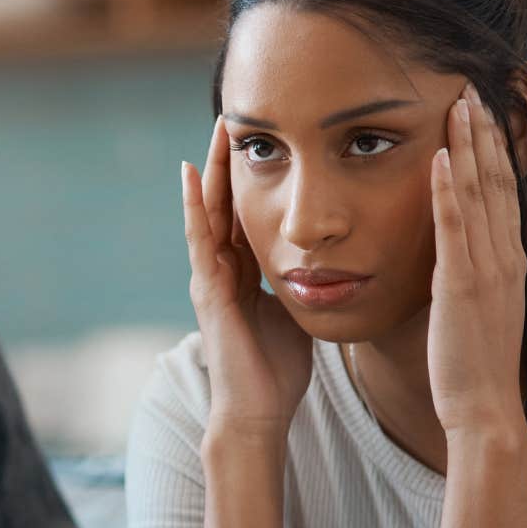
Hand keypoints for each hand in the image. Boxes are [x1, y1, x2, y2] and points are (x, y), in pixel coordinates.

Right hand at [184, 118, 313, 439]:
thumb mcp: (297, 313)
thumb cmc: (278, 371)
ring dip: (212, 170)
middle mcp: (222, 270)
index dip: (253, 175)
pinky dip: (195, 204)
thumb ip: (304, 285)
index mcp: (244, 274)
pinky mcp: (209, 290)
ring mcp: (210, 278)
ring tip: (218, 129)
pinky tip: (192, 173)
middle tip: (236, 116)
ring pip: (209, 211)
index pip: (246, 213)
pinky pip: (199, 239)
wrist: (258, 411)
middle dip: (229, 161)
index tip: (265, 138)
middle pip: (224, 202)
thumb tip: (334, 263)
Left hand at [427, 83, 526, 434]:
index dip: (497, 147)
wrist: (484, 408)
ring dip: (470, 145)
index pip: (505, 190)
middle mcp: (505, 256)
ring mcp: (486, 269)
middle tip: (474, 85)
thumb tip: (455, 251)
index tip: (487, 109)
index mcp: (508, 259)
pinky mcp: (461, 285)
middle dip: (486, 131)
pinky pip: (455, 228)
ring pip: (481, 193)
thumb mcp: (477, 306)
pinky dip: (449, 190)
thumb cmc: (474, 363)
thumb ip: (471, 271)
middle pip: (498, 179)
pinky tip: (441, 157)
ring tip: (460, 102)